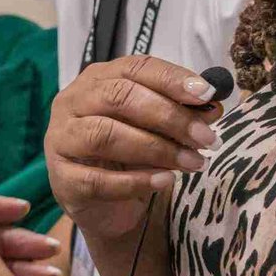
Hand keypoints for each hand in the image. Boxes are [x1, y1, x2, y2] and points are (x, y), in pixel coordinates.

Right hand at [44, 55, 219, 241]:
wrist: (106, 207)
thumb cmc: (131, 155)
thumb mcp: (158, 129)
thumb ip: (181, 113)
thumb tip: (213, 105)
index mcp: (98, 79)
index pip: (136, 68)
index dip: (172, 79)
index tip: (206, 94)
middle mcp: (73, 102)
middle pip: (119, 97)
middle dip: (169, 116)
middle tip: (205, 137)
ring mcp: (61, 139)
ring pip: (105, 135)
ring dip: (156, 148)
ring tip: (192, 162)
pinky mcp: (62, 179)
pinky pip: (97, 180)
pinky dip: (135, 181)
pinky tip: (165, 181)